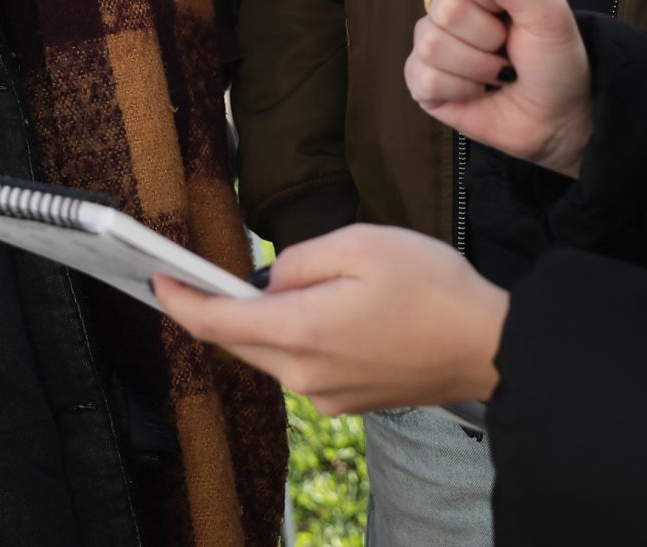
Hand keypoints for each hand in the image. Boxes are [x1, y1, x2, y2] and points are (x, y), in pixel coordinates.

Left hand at [154, 225, 506, 414]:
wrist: (490, 346)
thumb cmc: (432, 287)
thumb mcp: (360, 244)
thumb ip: (299, 260)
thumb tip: (268, 281)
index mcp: (303, 332)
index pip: (216, 324)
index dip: (179, 301)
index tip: (156, 278)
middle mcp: (306, 374)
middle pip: (238, 342)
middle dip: (216, 309)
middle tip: (195, 275)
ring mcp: (327, 395)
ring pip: (269, 355)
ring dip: (260, 323)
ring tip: (263, 287)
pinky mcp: (347, 403)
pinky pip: (300, 367)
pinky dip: (292, 339)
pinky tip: (312, 313)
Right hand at [406, 0, 593, 176]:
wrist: (559, 118)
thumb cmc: (556, 62)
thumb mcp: (547, 13)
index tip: (509, 10)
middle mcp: (451, 8)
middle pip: (443, 6)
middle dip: (486, 36)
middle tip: (506, 48)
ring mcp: (433, 45)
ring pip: (430, 43)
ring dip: (477, 67)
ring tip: (498, 73)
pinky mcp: (424, 82)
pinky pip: (424, 78)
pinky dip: (462, 90)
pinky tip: (478, 92)